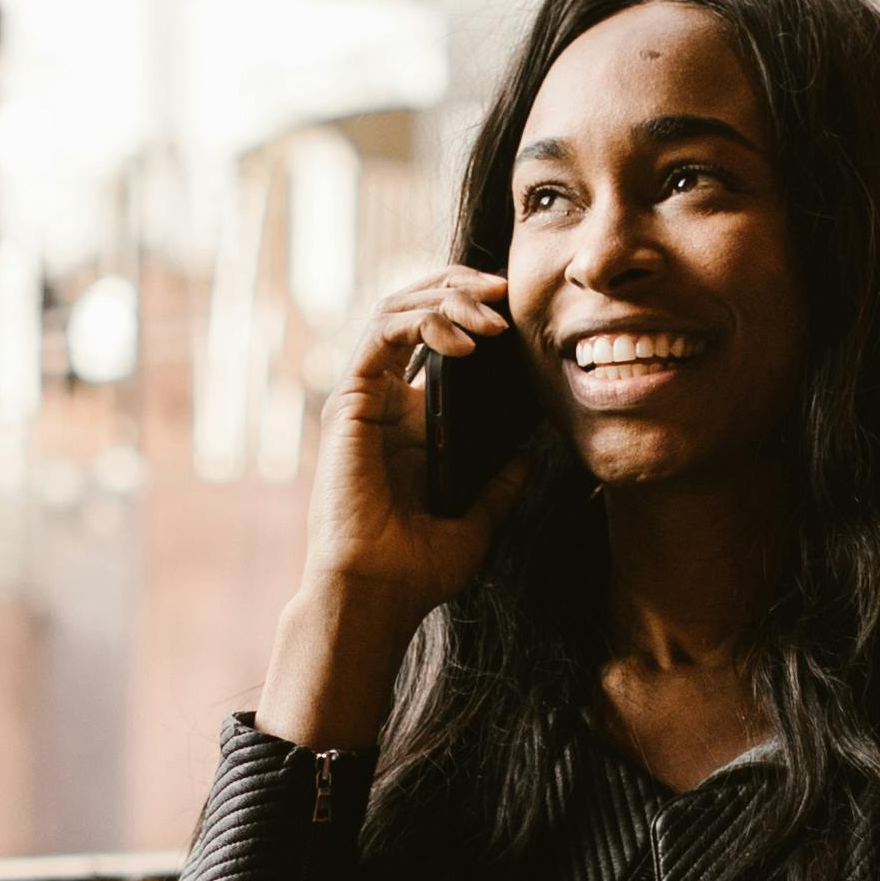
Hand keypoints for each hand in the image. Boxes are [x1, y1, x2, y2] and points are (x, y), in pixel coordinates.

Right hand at [259, 267, 536, 752]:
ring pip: (396, 310)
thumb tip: (529, 455)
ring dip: (446, 299)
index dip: (470, 311)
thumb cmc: (418, 568)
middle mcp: (383, 401)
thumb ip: (499, 484)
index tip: (515, 314)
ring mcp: (363, 398)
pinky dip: (423, 323)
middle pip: (413, 310)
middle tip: (503, 290)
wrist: (380, 592)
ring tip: (491, 314)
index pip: (435, 339)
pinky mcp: (350, 401)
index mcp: (410, 421)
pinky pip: (382, 334)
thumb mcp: (478, 520)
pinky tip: (464, 340)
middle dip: (459, 288)